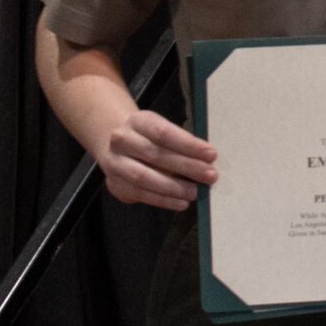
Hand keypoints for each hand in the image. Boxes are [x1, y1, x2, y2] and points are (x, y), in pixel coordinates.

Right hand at [99, 109, 217, 209]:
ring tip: (196, 192)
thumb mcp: (164, 130)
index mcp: (138, 122)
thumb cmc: (150, 138)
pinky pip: (140, 194)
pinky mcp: (114, 184)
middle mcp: (121, 141)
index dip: (189, 145)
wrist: (117, 147)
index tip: (212, 155)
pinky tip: (181, 203)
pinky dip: (163, 200)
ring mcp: (114, 163)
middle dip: (186, 167)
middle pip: (156, 155)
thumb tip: (207, 162)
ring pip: (144, 177)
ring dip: (174, 187)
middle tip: (210, 175)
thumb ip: (183, 143)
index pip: (164, 133)